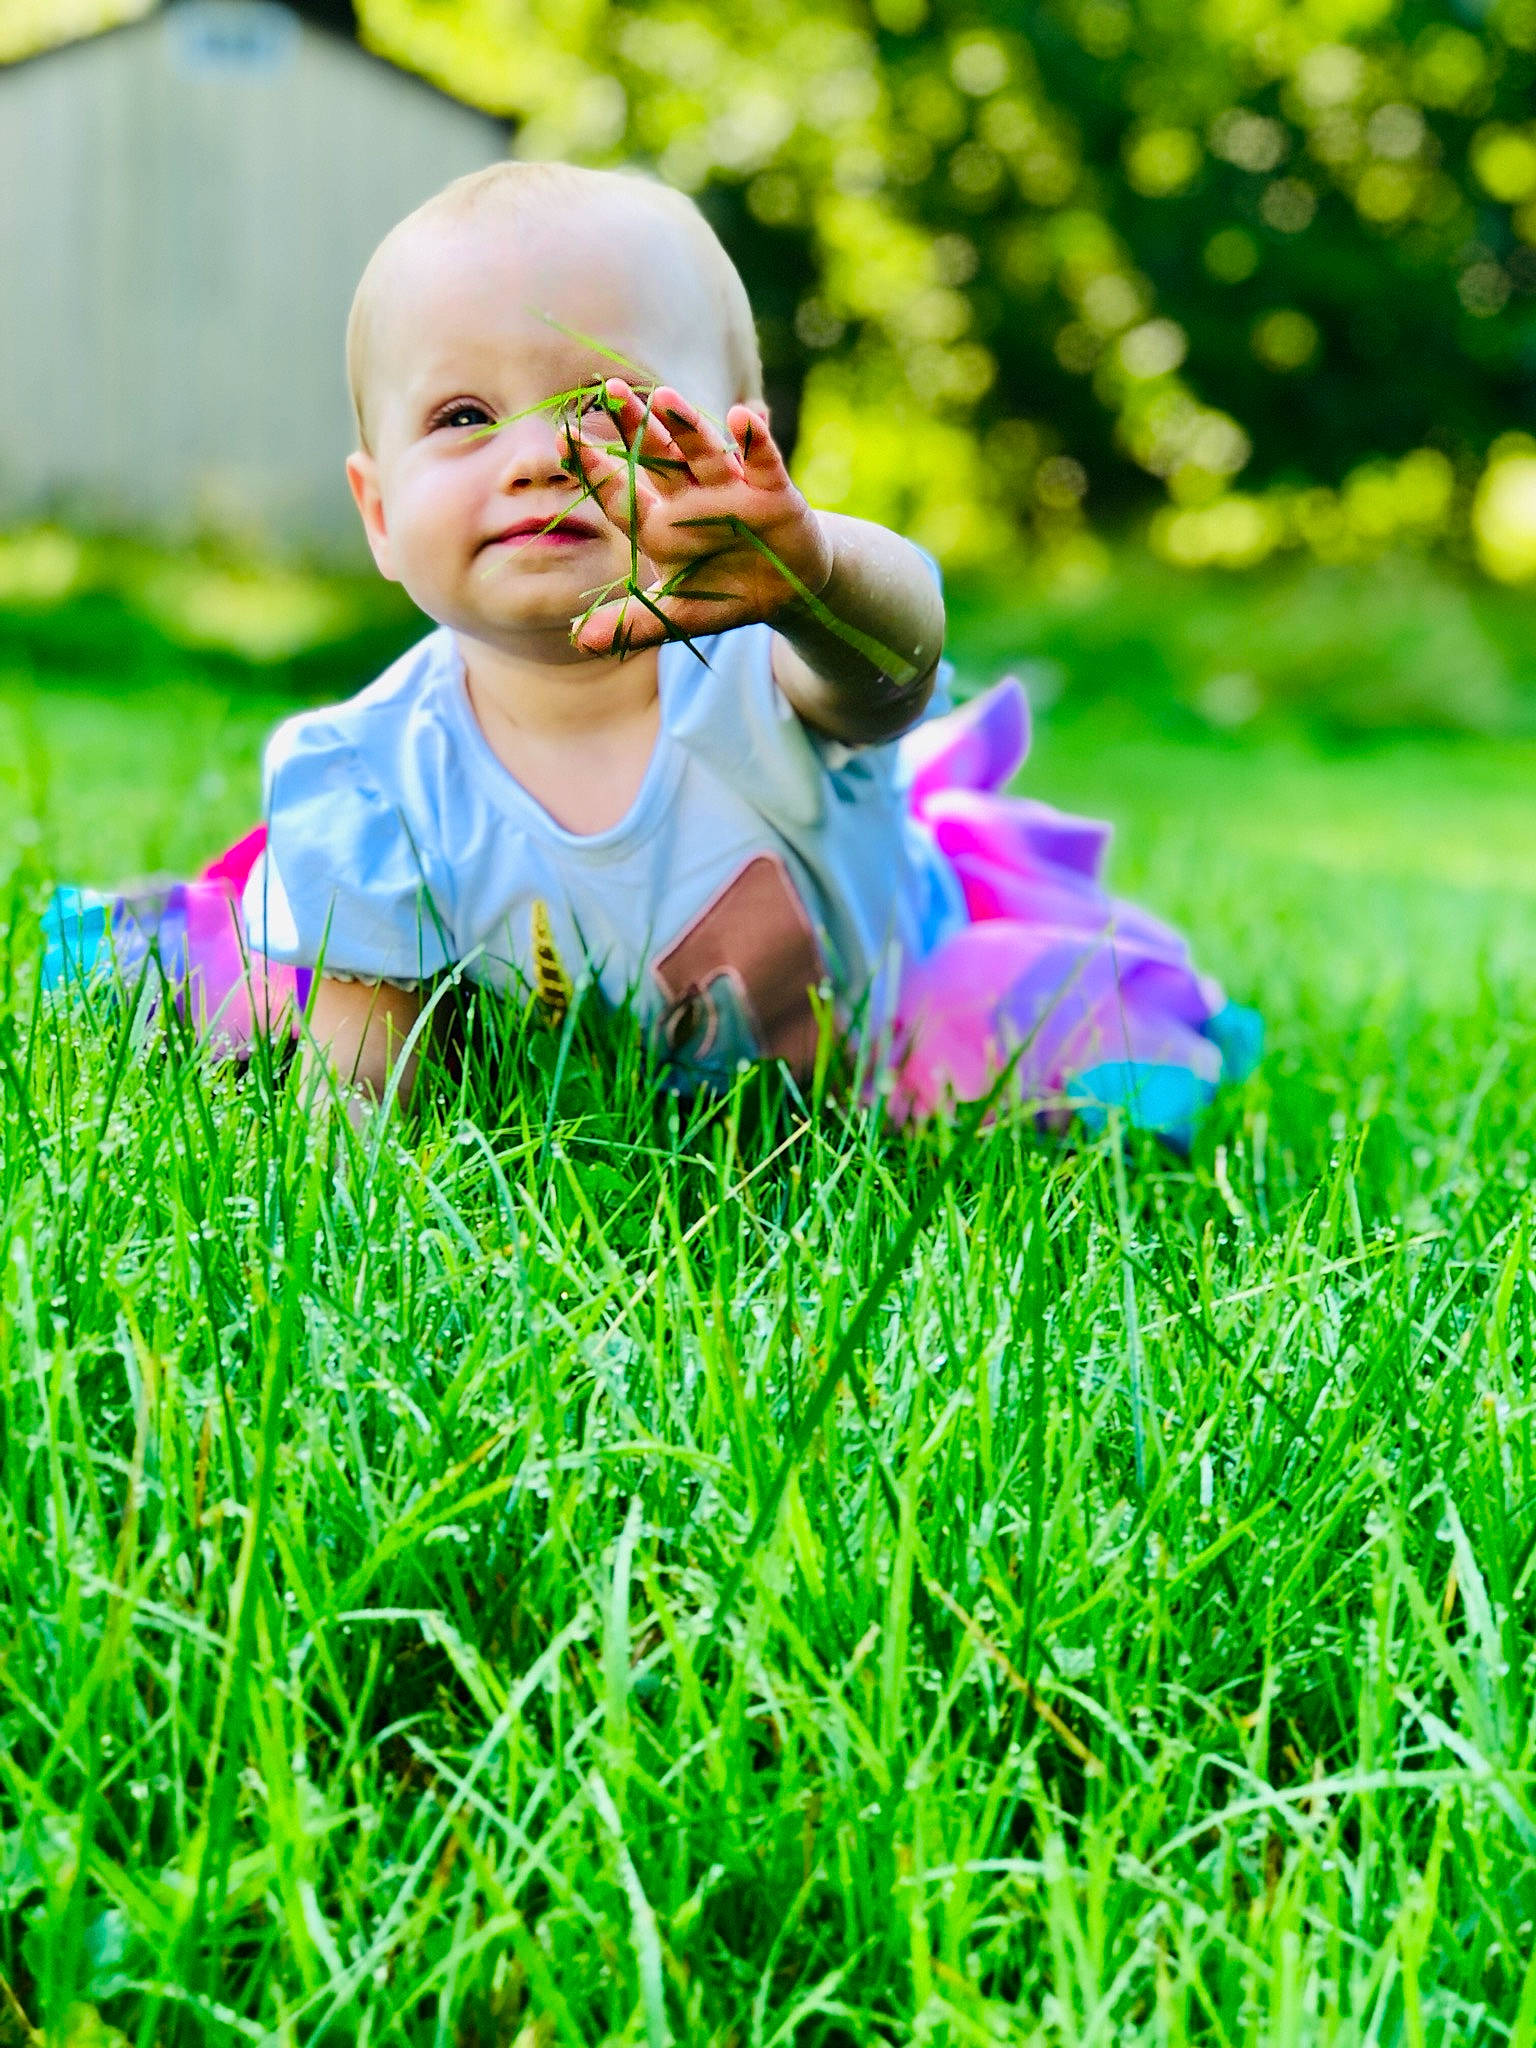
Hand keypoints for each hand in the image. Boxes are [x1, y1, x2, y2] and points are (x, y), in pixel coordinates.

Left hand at [564, 380, 833, 654]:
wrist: (787, 591)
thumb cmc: (725, 594)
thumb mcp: (679, 615)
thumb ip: (633, 626)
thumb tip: (580, 642)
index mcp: (659, 525)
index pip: (620, 493)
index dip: (593, 468)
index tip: (562, 438)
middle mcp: (689, 497)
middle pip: (658, 456)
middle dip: (637, 426)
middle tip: (611, 392)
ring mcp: (730, 489)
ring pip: (704, 452)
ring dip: (687, 425)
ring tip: (666, 397)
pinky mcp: (772, 491)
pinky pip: (761, 461)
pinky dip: (755, 441)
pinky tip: (742, 417)